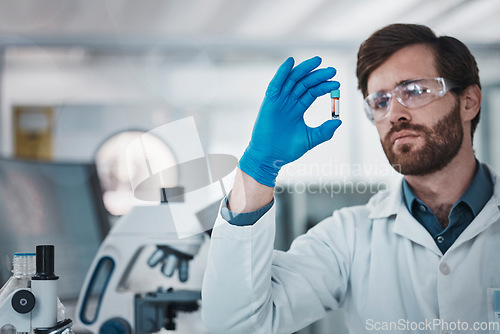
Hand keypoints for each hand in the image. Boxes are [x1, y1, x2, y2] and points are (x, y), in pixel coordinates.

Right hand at [238, 56, 341, 186]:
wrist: (270, 157)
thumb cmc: (288, 150)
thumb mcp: (310, 139)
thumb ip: (324, 131)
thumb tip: (339, 121)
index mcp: (299, 108)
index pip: (313, 91)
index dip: (324, 86)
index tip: (337, 84)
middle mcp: (289, 101)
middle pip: (305, 83)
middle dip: (318, 75)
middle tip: (332, 71)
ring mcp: (279, 100)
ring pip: (292, 79)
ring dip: (304, 69)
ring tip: (318, 61)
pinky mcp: (269, 102)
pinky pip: (276, 84)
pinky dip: (282, 72)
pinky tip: (290, 62)